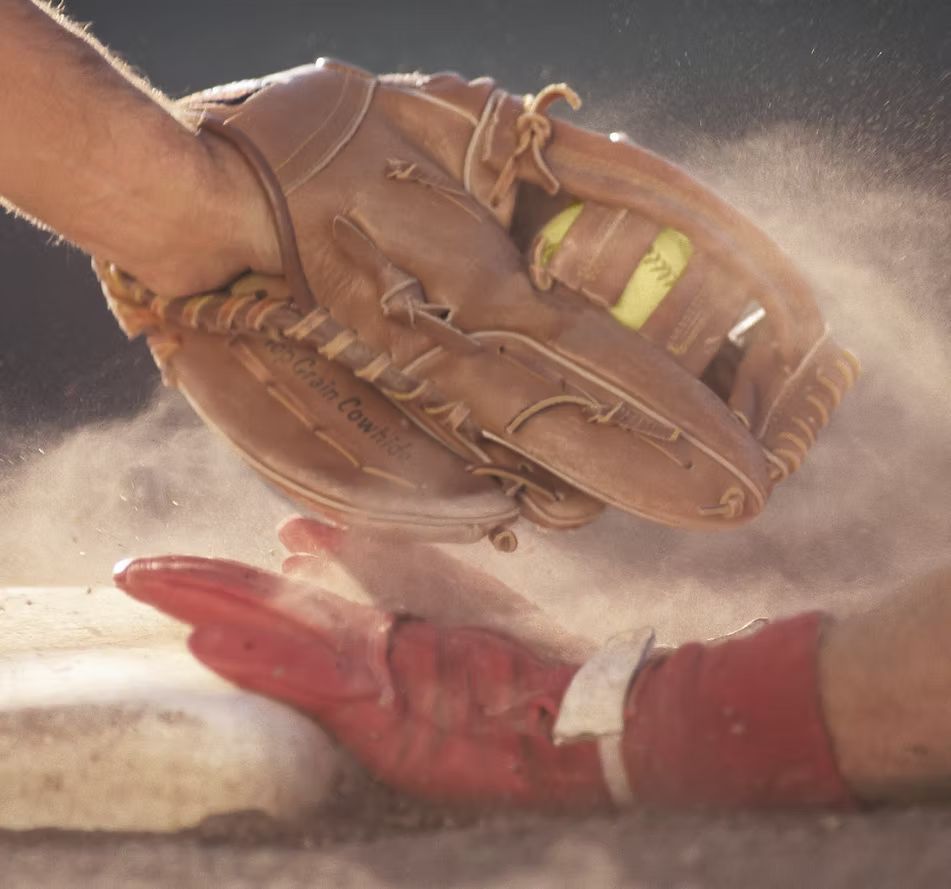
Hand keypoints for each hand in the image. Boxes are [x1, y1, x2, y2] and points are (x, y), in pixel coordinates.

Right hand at [114, 518, 608, 809]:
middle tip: (132, 570)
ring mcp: (366, 683)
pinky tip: (213, 642)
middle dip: (196, 587)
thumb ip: (370, 558)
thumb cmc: (506, 649)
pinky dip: (261, 663)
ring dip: (210, 611)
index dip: (218, 577)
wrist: (565, 707)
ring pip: (275, 638)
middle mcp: (355, 649)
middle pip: (262, 609)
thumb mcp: (441, 589)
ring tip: (150, 585)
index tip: (166, 565)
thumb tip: (292, 534)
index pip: (274, 591)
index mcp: (362, 620)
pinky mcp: (381, 720)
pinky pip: (311, 682)